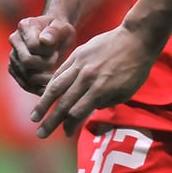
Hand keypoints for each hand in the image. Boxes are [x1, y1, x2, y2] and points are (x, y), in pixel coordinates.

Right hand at [8, 15, 76, 94]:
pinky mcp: (15, 70)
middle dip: (46, 65)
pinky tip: (50, 87)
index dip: (48, 51)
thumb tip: (44, 41)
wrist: (57, 36)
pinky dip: (39, 89)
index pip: (34, 45)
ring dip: (44, 79)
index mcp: (25, 26)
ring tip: (56, 75)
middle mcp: (15, 40)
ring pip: (25, 75)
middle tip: (57, 62)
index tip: (56, 50)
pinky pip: (25, 84)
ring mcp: (13, 56)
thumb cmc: (60, 30)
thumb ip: (54, 32)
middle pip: (26, 61)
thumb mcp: (62, 26)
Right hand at [29, 25, 154, 138]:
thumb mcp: (126, 92)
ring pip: (56, 87)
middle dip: (51, 122)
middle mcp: (87, 79)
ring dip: (43, 104)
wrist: (136, 38)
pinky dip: (51, 83)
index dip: (70, 126)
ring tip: (35, 116)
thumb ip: (106, 103)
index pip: (77, 113)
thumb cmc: (136, 68)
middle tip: (41, 134)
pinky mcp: (78, 53)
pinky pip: (60, 71)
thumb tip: (91, 110)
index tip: (66, 133)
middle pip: (63, 104)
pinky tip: (45, 92)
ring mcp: (80, 65)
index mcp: (100, 90)